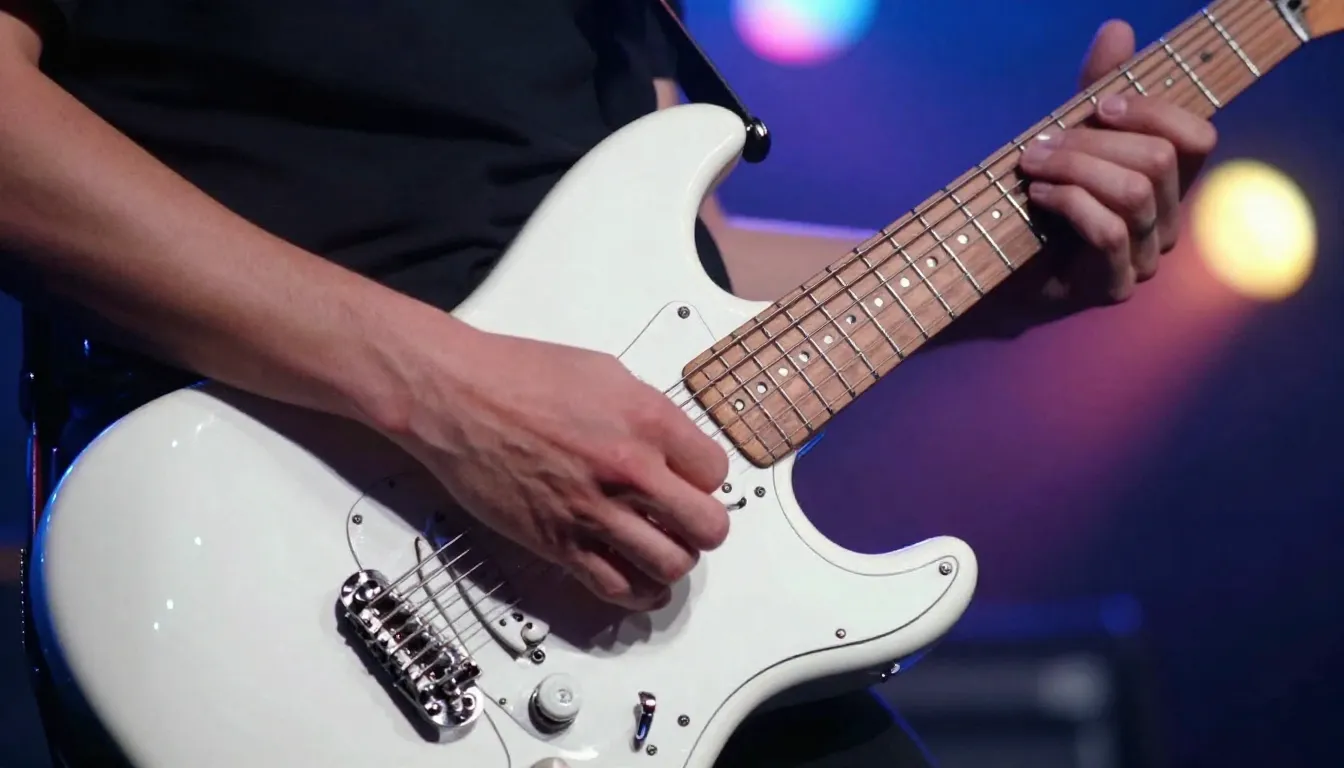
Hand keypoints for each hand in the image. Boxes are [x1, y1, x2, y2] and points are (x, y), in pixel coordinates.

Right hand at [396, 328, 729, 610]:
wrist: (457, 398)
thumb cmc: (519, 375)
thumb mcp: (605, 373)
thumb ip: (647, 412)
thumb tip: (670, 443)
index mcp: (648, 421)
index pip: (715, 472)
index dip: (704, 478)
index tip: (688, 479)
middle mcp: (630, 470)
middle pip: (708, 527)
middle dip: (702, 526)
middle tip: (685, 520)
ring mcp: (595, 512)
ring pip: (671, 565)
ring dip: (672, 560)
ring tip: (659, 547)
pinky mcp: (559, 543)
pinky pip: (617, 588)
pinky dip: (637, 591)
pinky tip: (636, 578)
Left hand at [1018, 20, 1218, 303]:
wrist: (996, 263)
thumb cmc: (1040, 198)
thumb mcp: (1070, 135)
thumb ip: (1097, 88)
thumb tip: (1117, 28)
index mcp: (1166, 182)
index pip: (1197, 137)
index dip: (1155, 112)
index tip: (1100, 105)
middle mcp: (1165, 221)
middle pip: (1158, 161)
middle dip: (1093, 142)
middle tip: (1041, 141)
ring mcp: (1144, 258)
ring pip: (1134, 193)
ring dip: (1076, 169)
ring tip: (1032, 164)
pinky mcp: (1113, 286)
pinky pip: (1110, 233)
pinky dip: (1070, 204)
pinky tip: (1037, 196)